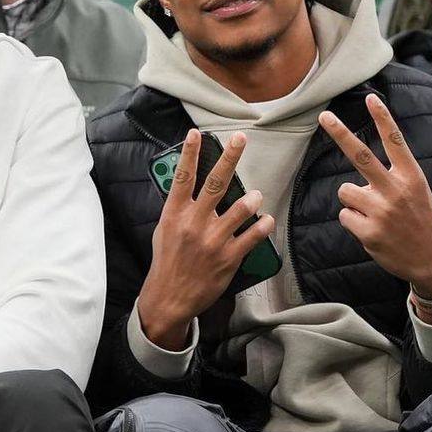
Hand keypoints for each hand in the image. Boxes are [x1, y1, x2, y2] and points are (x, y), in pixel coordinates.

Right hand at [137, 130, 275, 349]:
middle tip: (241, 139)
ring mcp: (213, 240)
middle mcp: (194, 223)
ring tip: (256, 195)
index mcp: (175, 213)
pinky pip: (253, 235)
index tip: (196, 134)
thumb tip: (190, 186)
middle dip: (229, 158)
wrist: (169, 297)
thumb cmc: (167, 261)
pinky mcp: (228, 257)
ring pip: (241, 208)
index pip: (182, 177)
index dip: (190, 153)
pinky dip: (263, 225)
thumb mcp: (164, 229)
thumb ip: (179, 208)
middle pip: (215, 183)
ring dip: (252, 198)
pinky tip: (266, 220)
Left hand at [318, 94, 431, 300]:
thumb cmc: (422, 222)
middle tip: (324, 115)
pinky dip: (354, 222)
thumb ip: (394, 177)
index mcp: (412, 177)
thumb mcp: (418, 192)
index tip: (371, 98)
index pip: (395, 141)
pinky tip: (373, 231)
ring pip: (346, 191)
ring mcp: (381, 211)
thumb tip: (361, 167)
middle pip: (361, 155)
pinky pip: (345, 216)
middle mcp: (396, 190)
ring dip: (353, 201)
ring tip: (375, 214)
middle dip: (340, 133)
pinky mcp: (368, 231)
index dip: (382, 118)